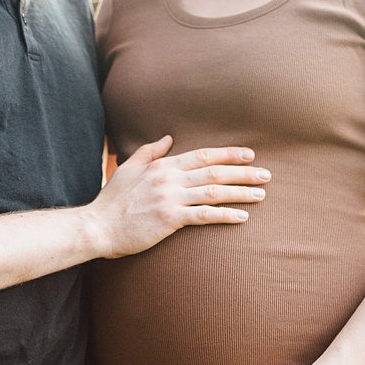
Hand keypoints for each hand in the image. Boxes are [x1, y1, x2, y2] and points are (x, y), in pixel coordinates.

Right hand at [84, 137, 269, 258]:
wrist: (98, 227)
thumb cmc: (112, 201)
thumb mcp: (128, 168)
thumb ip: (150, 152)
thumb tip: (168, 138)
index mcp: (162, 165)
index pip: (203, 156)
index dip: (228, 154)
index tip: (249, 155)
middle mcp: (169, 178)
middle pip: (214, 171)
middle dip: (244, 172)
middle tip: (266, 175)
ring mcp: (170, 198)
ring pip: (214, 191)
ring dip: (241, 192)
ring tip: (261, 194)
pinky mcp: (169, 219)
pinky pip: (204, 215)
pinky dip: (225, 214)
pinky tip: (242, 217)